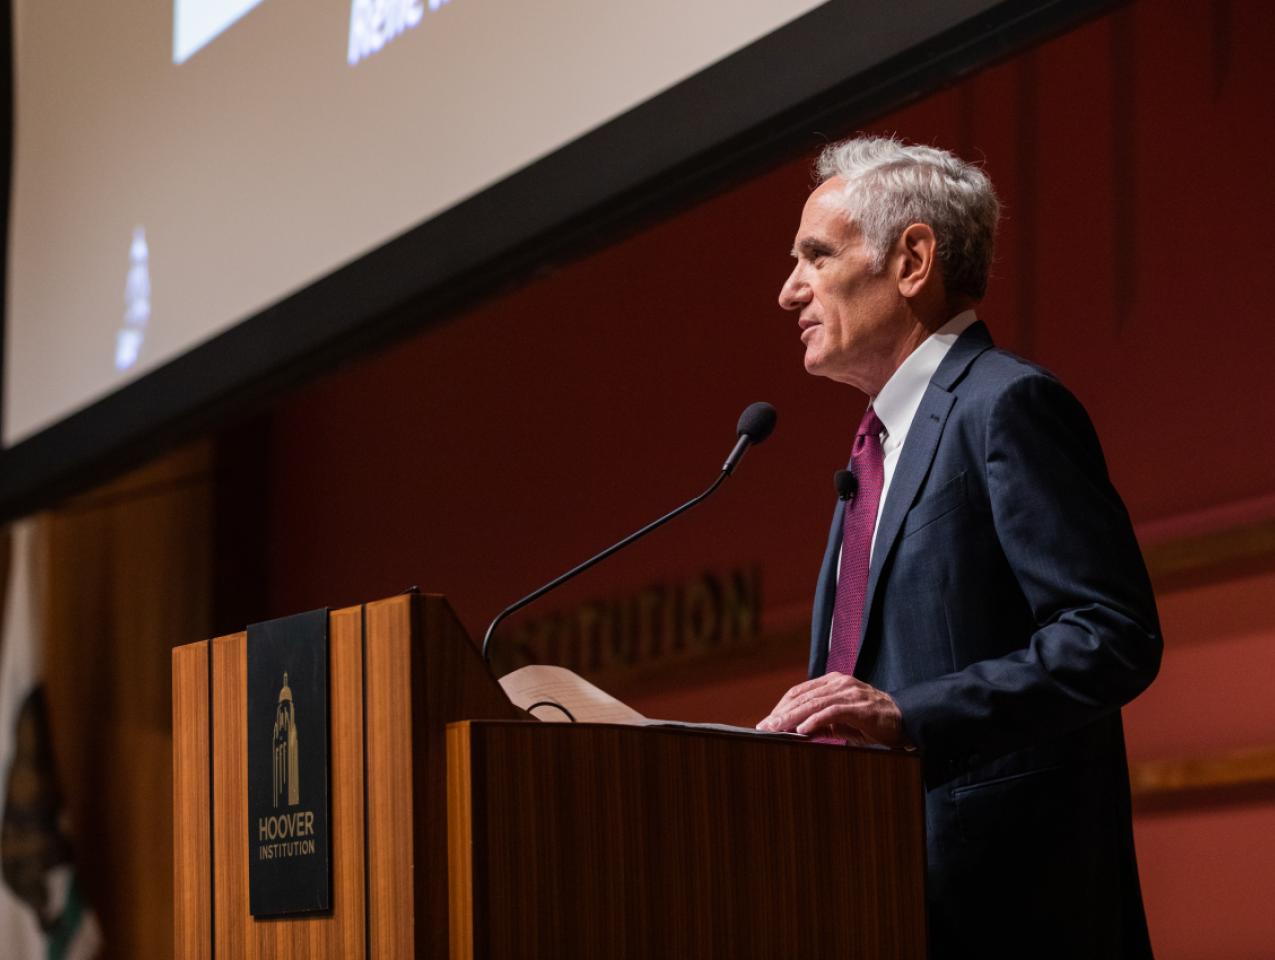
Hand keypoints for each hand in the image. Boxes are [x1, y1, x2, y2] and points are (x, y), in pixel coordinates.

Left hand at [756, 673, 910, 747]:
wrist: (904, 720)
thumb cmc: (872, 722)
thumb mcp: (842, 722)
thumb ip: (822, 723)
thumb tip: (798, 732)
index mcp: (833, 683)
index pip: (800, 692)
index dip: (782, 706)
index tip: (768, 721)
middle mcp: (839, 683)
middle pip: (803, 697)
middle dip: (781, 713)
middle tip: (764, 727)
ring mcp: (850, 693)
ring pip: (814, 703)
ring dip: (792, 718)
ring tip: (777, 729)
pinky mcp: (859, 706)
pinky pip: (832, 712)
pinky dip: (815, 720)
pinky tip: (802, 730)